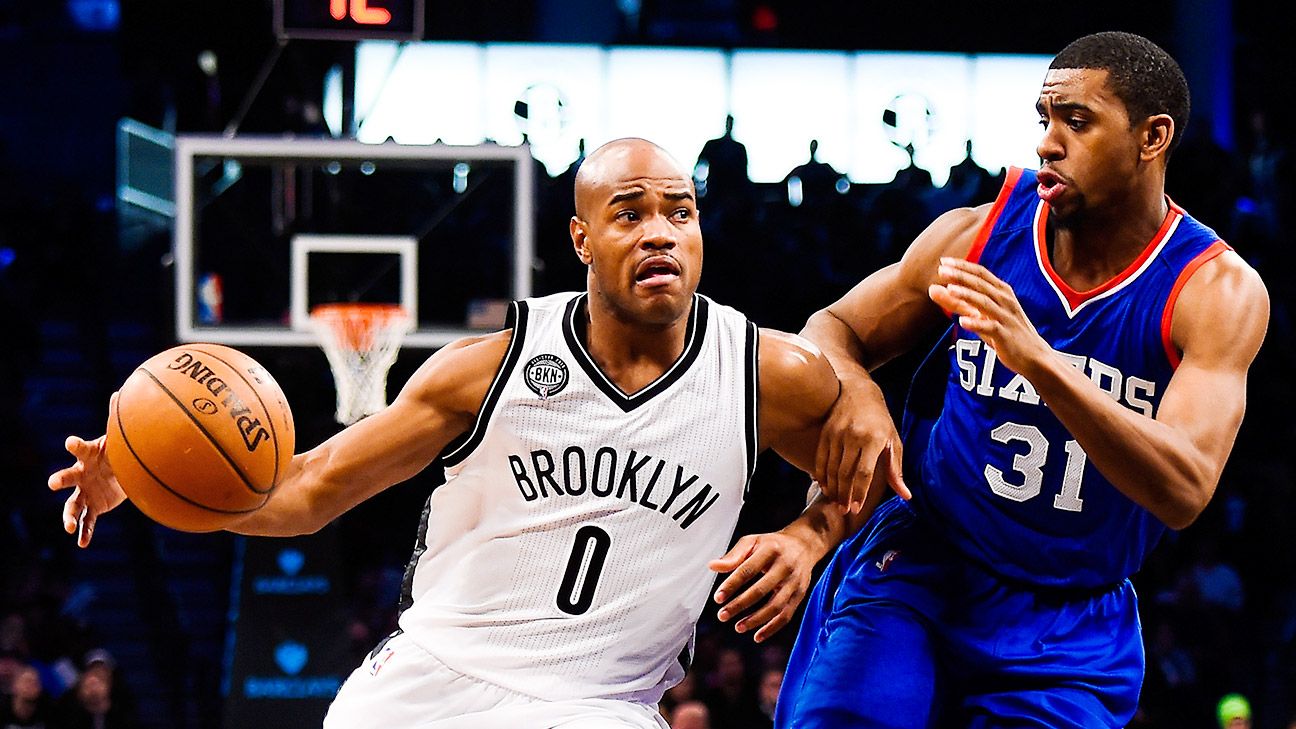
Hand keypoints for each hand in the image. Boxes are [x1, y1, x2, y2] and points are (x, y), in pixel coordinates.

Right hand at [48, 411, 126, 547]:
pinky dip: (86, 533)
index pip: (78, 447)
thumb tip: (118, 393)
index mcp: (87, 456)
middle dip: (59, 479)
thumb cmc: (117, 452)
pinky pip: (88, 522)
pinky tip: (82, 544)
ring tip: (68, 527)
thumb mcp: (118, 438)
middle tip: (52, 483)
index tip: (70, 442)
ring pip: (72, 505)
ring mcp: (85, 492)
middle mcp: (80, 475)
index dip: (74, 444)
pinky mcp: (94, 507)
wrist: (120, 472)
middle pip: (66, 477)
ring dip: (69, 517)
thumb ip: (116, 418)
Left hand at [707, 531, 817, 642]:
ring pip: (775, 606)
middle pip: (760, 590)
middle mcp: (785, 566)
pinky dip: (772, 628)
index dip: (732, 585)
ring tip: (738, 627)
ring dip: (755, 620)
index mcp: (770, 550)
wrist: (804, 545)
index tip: (718, 598)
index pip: (748, 570)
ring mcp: (794, 582)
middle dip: (739, 605)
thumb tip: (712, 566)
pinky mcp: (800, 595)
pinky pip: (786, 615)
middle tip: (722, 615)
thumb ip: (733, 555)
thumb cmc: (772, 545)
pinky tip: (757, 636)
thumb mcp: (752, 542)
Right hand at [813, 380, 908, 512]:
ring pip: (831, 468)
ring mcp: (837, 434)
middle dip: (844, 495)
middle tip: (844, 511)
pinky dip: (821, 475)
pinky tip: (825, 487)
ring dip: (832, 488)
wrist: (857, 391)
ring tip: (836, 503)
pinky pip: (821, 459)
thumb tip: (906, 496)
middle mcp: (853, 436)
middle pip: (845, 473)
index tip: (856, 509)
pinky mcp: (825, 432)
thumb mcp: (893, 441)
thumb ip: (896, 470)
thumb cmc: (880, 420)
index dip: (859, 492)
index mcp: (873, 439)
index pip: (864, 472)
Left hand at [928, 257, 1051, 374]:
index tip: (943, 261)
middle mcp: (1005, 301)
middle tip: (942, 270)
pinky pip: (991, 328)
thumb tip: (932, 289)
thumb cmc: (1003, 331)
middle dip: (961, 276)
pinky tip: (962, 322)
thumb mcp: (979, 314)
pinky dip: (977, 324)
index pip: (980, 273)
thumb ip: (956, 302)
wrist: (1033, 356)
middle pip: (981, 284)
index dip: (962, 266)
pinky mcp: (1006, 336)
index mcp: (1000, 292)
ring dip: (967, 295)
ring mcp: (1006, 318)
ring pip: (986, 302)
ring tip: (949, 289)